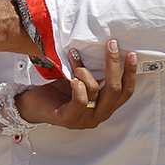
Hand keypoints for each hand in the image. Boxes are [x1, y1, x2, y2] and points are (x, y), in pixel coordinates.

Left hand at [15, 40, 137, 128]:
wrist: (33, 104)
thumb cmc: (59, 90)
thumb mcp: (83, 80)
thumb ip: (97, 74)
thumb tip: (109, 51)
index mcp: (105, 107)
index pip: (126, 92)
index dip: (131, 74)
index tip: (132, 54)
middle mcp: (98, 115)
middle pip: (115, 90)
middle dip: (114, 64)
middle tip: (111, 45)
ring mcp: (84, 120)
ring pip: (94, 89)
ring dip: (84, 68)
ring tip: (74, 55)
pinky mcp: (68, 120)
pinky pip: (80, 100)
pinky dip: (77, 84)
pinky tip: (70, 76)